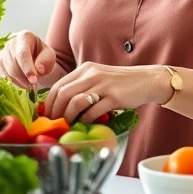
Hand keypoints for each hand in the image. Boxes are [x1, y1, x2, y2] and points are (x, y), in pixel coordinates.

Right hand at [0, 30, 57, 87]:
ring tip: (29, 84)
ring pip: (6, 72)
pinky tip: (21, 82)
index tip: (33, 80)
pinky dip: (13, 83)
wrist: (33, 55)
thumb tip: (38, 70)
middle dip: (24, 78)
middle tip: (33, 84)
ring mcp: (1, 54)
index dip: (27, 69)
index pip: (22, 54)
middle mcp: (9, 43)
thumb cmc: (41, 54)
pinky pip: (2, 77)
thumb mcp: (49, 55)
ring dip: (19, 82)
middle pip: (13, 65)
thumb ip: (46, 60)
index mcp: (24, 37)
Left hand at [45, 63, 171, 123]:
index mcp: (85, 69)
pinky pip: (93, 111)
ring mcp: (103, 85)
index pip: (59, 84)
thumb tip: (62, 105)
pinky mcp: (114, 97)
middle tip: (54, 123)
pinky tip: (86, 123)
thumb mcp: (98, 78)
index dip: (49, 102)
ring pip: (75, 102)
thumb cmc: (120, 82)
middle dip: (55, 111)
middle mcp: (92, 74)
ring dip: (68, 117)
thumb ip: (82, 86)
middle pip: (63, 93)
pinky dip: (86, 120)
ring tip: (69, 124)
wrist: (146, 80)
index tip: (47, 114)